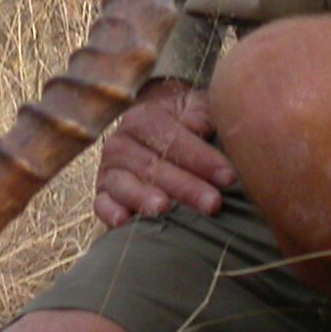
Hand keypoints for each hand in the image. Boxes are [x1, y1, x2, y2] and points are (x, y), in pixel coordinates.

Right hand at [95, 78, 234, 228]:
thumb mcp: (197, 109)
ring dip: (143, 197)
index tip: (229, 176)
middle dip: (184, 186)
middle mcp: (122, 142)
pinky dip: (109, 212)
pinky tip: (123, 221)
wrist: (155, 129)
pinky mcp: (103, 194)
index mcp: (144, 118)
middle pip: (151, 165)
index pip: (171, 138)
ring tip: (163, 208)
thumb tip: (201, 128)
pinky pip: (101, 203)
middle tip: (212, 203)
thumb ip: (204, 115)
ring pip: (124, 184)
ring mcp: (110, 170)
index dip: (200, 157)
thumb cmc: (186, 123)